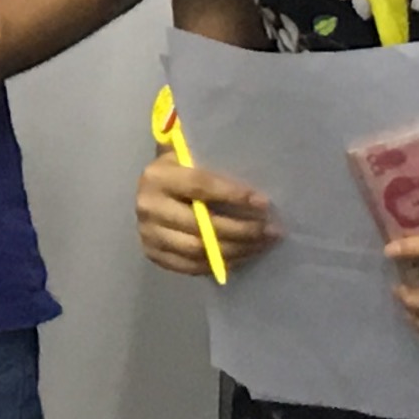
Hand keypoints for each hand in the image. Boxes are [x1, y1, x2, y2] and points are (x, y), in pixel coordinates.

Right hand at [135, 154, 277, 276]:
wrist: (150, 191)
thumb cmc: (179, 168)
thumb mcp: (188, 154)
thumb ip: (210, 155)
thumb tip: (251, 152)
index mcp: (158, 175)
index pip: (200, 186)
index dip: (233, 195)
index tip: (263, 202)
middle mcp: (148, 205)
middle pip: (201, 224)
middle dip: (241, 229)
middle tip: (271, 230)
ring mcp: (148, 233)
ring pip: (198, 250)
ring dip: (236, 249)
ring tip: (262, 243)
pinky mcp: (153, 254)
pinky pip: (191, 266)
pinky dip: (220, 263)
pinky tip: (243, 255)